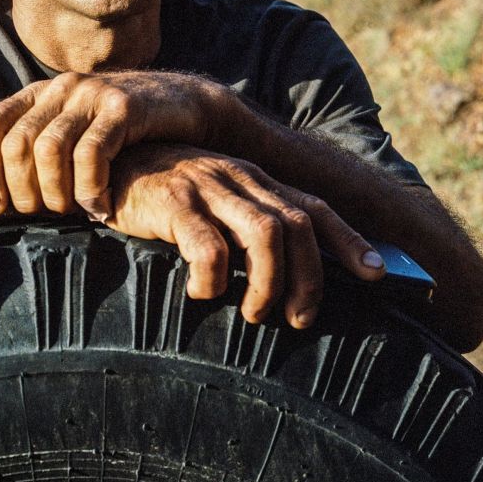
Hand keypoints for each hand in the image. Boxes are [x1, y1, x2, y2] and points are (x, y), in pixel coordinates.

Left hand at [0, 71, 220, 219]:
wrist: (184, 105)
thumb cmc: (124, 134)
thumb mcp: (76, 132)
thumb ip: (40, 150)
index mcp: (40, 93)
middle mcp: (61, 88)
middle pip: (17, 143)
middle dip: (23, 190)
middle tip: (44, 214)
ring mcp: (92, 93)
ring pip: (49, 149)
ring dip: (56, 193)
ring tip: (73, 212)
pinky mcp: (124, 107)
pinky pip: (91, 154)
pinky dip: (90, 189)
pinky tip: (102, 206)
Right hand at [106, 143, 386, 327]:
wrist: (105, 163)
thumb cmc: (161, 194)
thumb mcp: (211, 203)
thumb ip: (243, 226)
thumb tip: (282, 279)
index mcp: (252, 180)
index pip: (313, 207)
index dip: (349, 240)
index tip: (377, 273)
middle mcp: (237, 178)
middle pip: (297, 225)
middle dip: (310, 277)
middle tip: (299, 318)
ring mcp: (206, 187)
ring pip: (264, 234)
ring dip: (268, 283)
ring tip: (255, 314)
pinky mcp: (172, 202)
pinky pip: (208, 246)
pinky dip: (213, 279)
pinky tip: (202, 294)